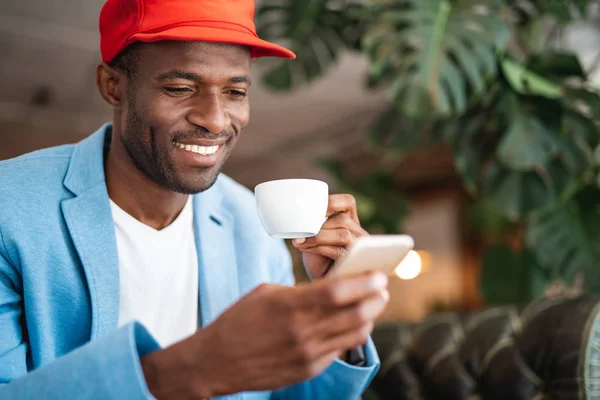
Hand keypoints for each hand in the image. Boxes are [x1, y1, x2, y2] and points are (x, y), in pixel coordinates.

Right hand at [141, 271, 388, 398]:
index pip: (339, 291)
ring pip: (355, 334)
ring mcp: (307, 353)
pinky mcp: (308, 370)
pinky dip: (350, 335)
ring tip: (371, 306)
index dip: (365, 282)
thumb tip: (331, 288)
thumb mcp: (266, 293)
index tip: (379, 275)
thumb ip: (300, 290)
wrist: (216, 361)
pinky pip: (340, 350)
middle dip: (376, 299)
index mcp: (290, 305)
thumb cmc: (238, 320)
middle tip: (382, 289)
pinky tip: (350, 325)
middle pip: (356, 314)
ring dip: (369, 318)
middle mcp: (303, 331)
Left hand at [293, 194, 368, 279]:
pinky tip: (305, 249)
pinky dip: (318, 248)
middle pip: (344, 220)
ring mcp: (359, 248)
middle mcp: (359, 233)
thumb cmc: (317, 258)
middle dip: (320, 225)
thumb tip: (299, 217)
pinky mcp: (354, 262)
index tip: (314, 208)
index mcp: (350, 221)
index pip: (348, 202)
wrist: (321, 283)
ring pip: (343, 235)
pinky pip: (338, 251)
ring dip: (318, 237)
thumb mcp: (315, 237)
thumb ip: (314, 225)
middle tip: (300, 233)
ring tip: (301, 242)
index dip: (333, 201)